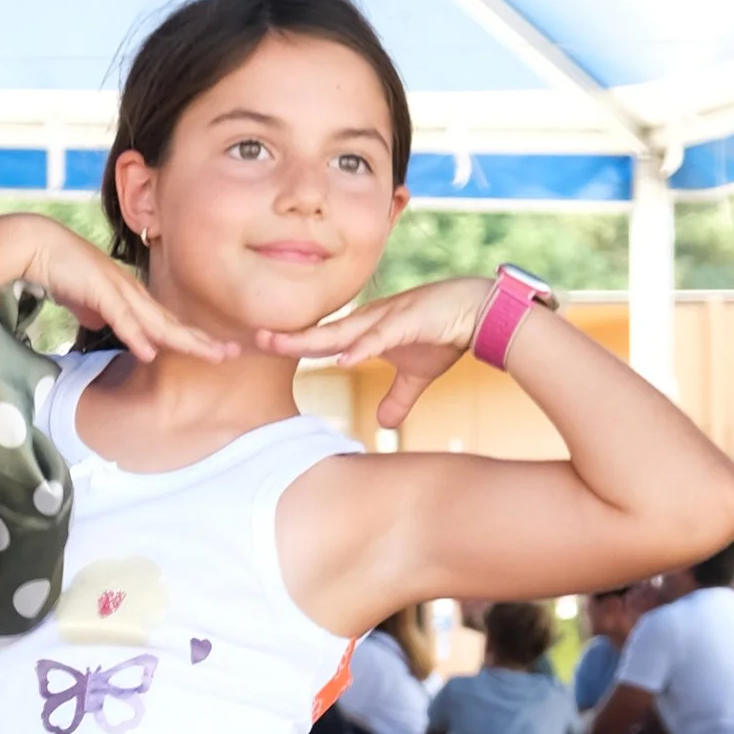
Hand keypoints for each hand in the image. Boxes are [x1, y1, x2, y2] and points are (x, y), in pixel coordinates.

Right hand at [0, 212, 233, 364]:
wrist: (39, 245)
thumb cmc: (62, 271)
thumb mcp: (87, 302)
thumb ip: (100, 314)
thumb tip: (104, 328)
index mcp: (132, 297)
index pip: (168, 323)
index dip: (193, 339)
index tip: (218, 352)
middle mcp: (132, 292)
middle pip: (172, 323)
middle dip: (203, 340)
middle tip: (233, 353)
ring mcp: (117, 289)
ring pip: (156, 321)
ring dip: (183, 340)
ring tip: (209, 355)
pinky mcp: (98, 288)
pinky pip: (121, 316)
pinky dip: (135, 335)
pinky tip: (149, 353)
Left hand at [254, 274, 486, 427]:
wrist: (480, 310)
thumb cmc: (444, 335)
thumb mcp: (416, 376)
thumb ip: (397, 398)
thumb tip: (383, 424)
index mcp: (366, 331)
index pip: (321, 340)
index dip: (293, 345)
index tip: (262, 350)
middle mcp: (369, 321)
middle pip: (320, 332)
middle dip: (288, 338)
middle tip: (253, 340)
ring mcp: (387, 318)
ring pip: (342, 331)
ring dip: (312, 339)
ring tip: (282, 344)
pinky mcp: (409, 320)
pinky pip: (381, 336)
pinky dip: (362, 348)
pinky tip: (343, 359)